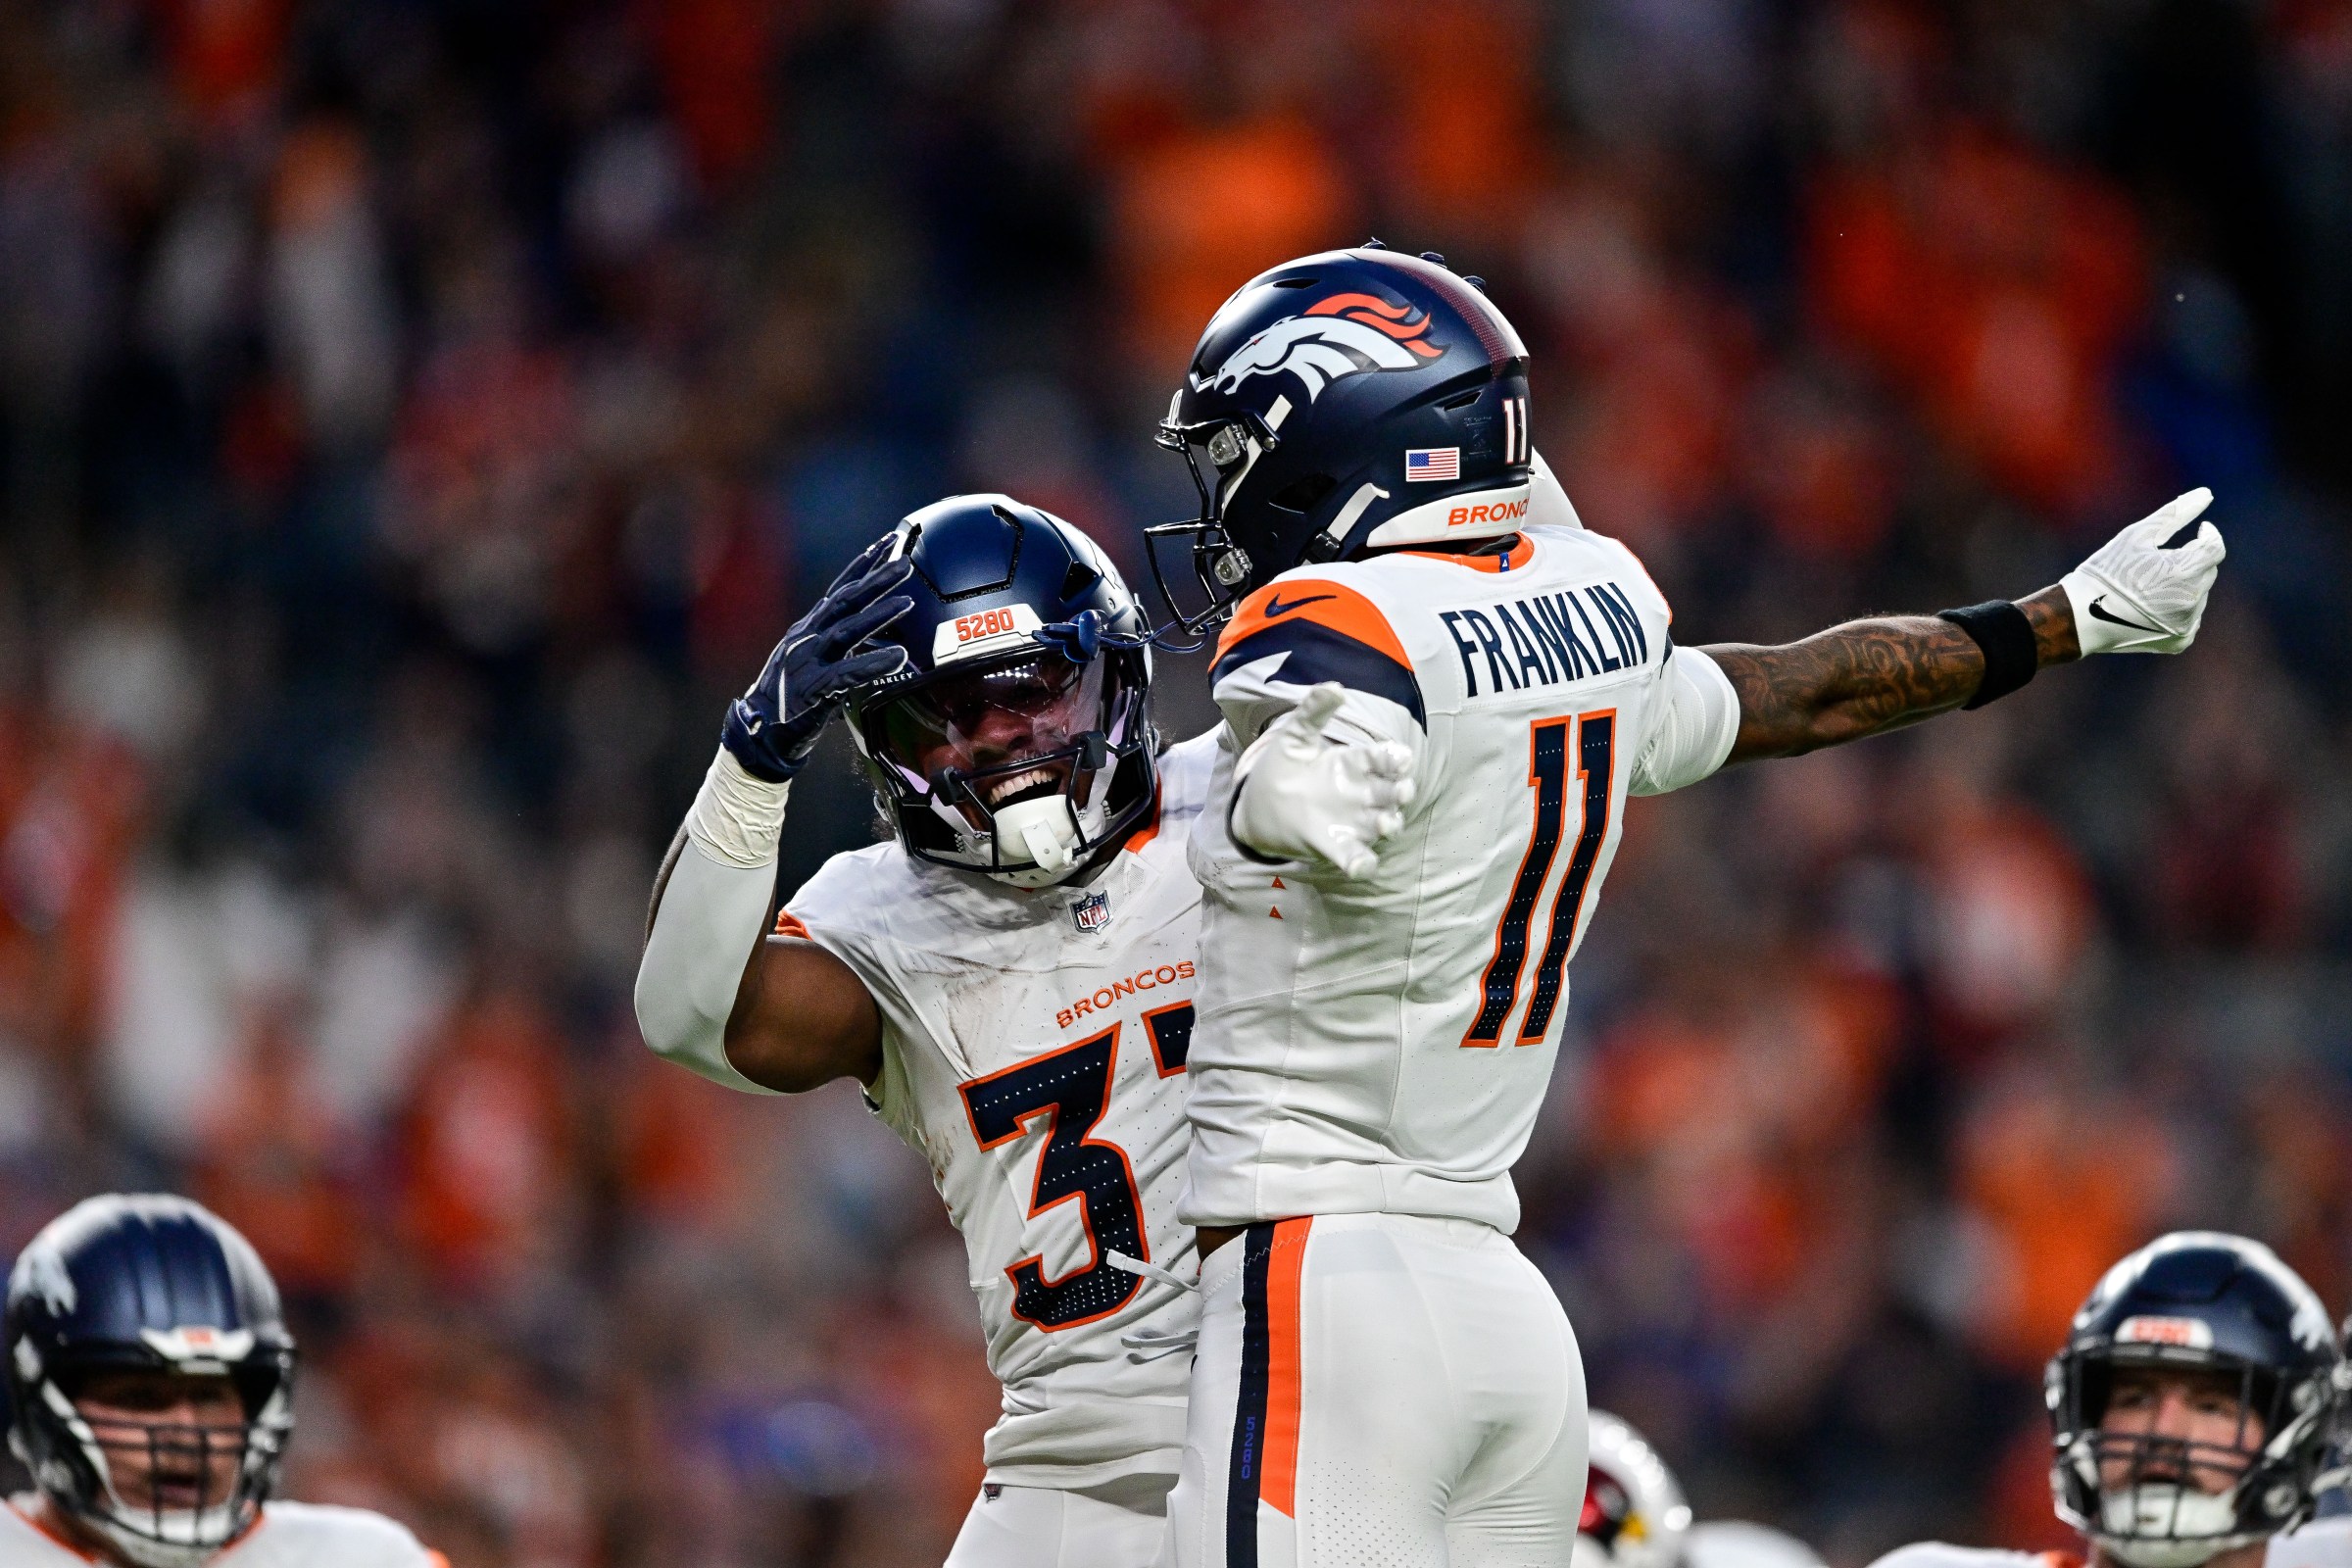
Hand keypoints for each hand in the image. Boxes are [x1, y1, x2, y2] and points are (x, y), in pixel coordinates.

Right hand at [723, 537, 915, 780]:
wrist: (758, 732)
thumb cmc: (790, 698)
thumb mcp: (811, 661)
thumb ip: (837, 644)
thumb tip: (869, 631)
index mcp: (808, 629)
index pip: (839, 589)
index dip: (863, 566)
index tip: (886, 543)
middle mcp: (806, 638)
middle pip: (845, 601)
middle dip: (876, 579)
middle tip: (905, 561)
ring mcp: (807, 661)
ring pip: (847, 631)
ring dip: (878, 615)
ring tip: (907, 602)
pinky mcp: (812, 689)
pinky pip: (847, 673)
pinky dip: (873, 663)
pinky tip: (897, 656)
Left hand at [1231, 684, 1415, 877]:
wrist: (1259, 803)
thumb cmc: (1285, 766)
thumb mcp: (1295, 735)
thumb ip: (1313, 711)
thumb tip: (1335, 688)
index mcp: (1355, 763)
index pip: (1385, 758)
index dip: (1396, 758)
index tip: (1399, 757)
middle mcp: (1361, 792)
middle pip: (1393, 792)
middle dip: (1400, 791)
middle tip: (1400, 790)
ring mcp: (1352, 821)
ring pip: (1384, 824)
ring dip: (1389, 824)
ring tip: (1385, 823)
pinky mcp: (1337, 847)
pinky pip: (1359, 857)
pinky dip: (1364, 863)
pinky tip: (1362, 864)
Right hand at [2061, 489, 2226, 655]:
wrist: (2080, 618)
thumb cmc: (2106, 572)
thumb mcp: (2137, 536)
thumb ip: (2175, 514)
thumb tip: (2206, 493)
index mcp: (2183, 571)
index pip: (2215, 547)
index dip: (2209, 535)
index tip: (2199, 531)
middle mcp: (2192, 600)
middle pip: (2207, 570)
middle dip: (2191, 561)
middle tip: (2160, 561)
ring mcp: (2188, 623)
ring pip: (2199, 593)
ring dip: (2185, 584)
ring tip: (2150, 586)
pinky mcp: (2181, 640)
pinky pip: (2191, 617)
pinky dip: (2179, 608)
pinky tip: (2153, 605)